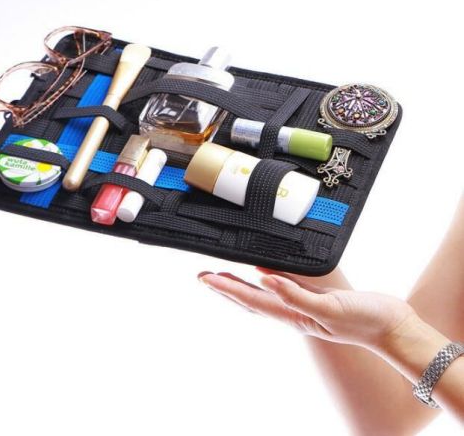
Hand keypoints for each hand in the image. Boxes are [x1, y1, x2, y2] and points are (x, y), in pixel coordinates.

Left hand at [198, 268, 416, 351]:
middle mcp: (292, 311)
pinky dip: (268, 277)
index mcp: (292, 315)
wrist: (393, 327)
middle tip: (204, 277)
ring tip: (224, 275)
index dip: (227, 288)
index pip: (251, 300)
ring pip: (263, 293)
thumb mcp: (330, 309)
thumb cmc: (365, 321)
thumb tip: (266, 281)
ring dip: (241, 285)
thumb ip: (298, 297)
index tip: (206, 278)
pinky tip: (265, 270)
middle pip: (250, 299)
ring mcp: (303, 304)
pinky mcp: (316, 297)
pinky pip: (284, 285)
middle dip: (226, 289)